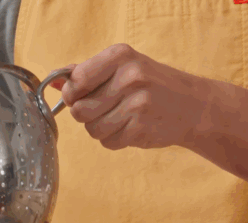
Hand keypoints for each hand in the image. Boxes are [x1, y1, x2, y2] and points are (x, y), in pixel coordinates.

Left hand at [52, 44, 213, 150]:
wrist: (193, 105)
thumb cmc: (151, 84)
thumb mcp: (123, 67)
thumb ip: (86, 73)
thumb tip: (54, 82)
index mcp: (120, 57)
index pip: (76, 81)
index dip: (71, 94)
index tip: (79, 96)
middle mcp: (129, 77)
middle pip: (80, 110)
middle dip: (86, 115)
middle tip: (102, 109)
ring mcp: (137, 104)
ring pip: (92, 129)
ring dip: (100, 129)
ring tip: (119, 119)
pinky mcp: (141, 128)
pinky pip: (109, 142)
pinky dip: (115, 139)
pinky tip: (130, 128)